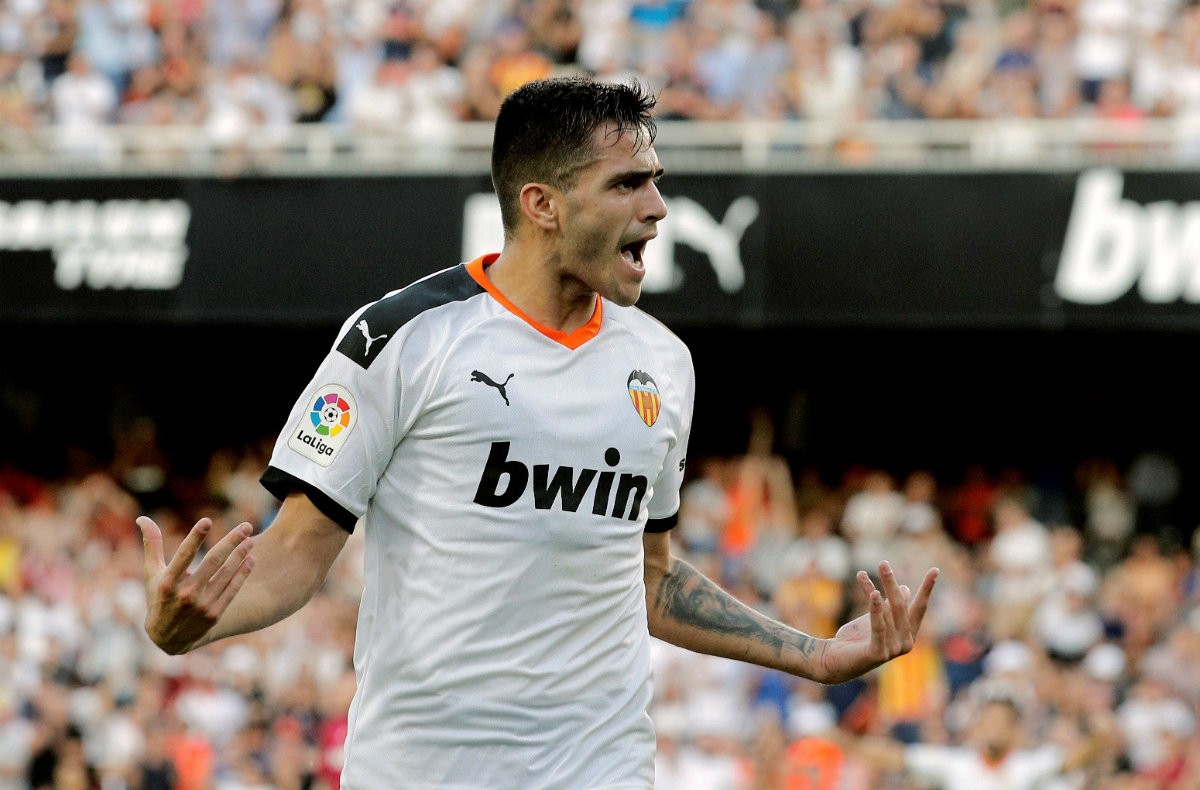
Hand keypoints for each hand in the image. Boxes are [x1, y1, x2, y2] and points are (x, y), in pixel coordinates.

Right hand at [136, 516, 256, 654]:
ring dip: (241, 555)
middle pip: (213, 561)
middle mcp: (186, 593)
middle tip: (246, 526)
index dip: (195, 537)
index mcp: (168, 582)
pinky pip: (232, 590)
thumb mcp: (152, 574)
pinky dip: (243, 573)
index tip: (207, 520)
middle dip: (231, 541)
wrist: (168, 639)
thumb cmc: (159, 599)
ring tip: (251, 540)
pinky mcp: (215, 614)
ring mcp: (202, 605)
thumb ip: (152, 545)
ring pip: (226, 574)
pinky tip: (251, 559)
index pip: (184, 554)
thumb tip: (142, 517)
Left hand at [818, 562, 937, 683]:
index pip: (919, 607)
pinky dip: (876, 609)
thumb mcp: (877, 618)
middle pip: (901, 606)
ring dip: (871, 590)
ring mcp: (893, 650)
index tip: (935, 569)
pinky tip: (874, 593)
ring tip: (860, 574)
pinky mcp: (878, 654)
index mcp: (908, 633)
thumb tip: (906, 588)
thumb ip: (891, 606)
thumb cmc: (857, 638)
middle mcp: (905, 643)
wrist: (834, 659)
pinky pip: (878, 627)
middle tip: (883, 563)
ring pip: (885, 613)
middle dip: (891, 583)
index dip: (927, 589)